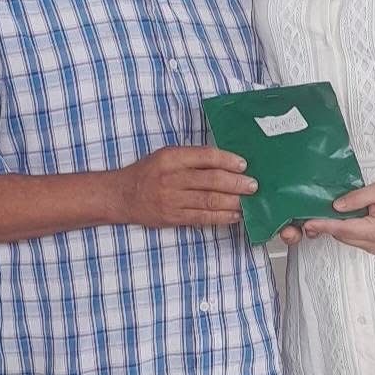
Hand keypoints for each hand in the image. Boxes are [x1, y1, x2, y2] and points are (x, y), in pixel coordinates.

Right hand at [115, 146, 257, 228]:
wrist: (122, 195)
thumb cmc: (147, 173)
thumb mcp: (166, 156)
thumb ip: (192, 158)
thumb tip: (226, 162)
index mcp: (171, 158)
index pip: (205, 156)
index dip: (227, 160)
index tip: (243, 164)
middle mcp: (171, 178)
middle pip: (210, 180)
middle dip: (235, 183)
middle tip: (253, 185)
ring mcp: (172, 199)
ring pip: (209, 200)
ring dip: (233, 202)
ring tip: (248, 202)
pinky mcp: (173, 217)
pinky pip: (202, 218)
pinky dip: (221, 217)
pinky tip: (234, 216)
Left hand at [298, 179, 374, 254]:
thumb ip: (356, 198)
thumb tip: (336, 206)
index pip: (342, 229)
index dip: (324, 225)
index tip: (308, 223)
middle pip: (343, 236)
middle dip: (328, 226)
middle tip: (313, 215)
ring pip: (347, 239)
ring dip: (338, 227)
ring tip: (328, 214)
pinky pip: (355, 239)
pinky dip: (348, 229)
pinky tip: (345, 218)